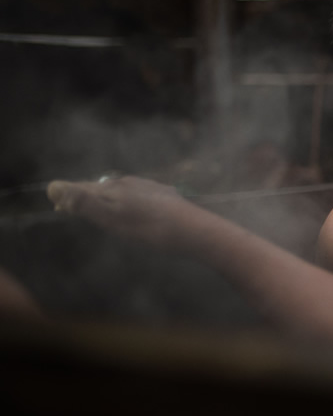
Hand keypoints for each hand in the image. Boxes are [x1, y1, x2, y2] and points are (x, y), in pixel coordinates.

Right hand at [47, 176, 193, 249]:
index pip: (85, 189)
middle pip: (103, 189)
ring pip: (123, 192)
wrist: (195, 231)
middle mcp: (133, 184)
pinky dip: (129, 205)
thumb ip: (84, 202)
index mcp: (116, 188)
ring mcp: (152, 190)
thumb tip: (53, 186)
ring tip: (101, 210)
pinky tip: (135, 213)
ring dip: (109, 200)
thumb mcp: (112, 218)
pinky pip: (141, 199)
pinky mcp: (168, 199)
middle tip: (73, 207)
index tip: (57, 205)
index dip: (70, 197)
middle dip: (88, 197)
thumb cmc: (151, 228)